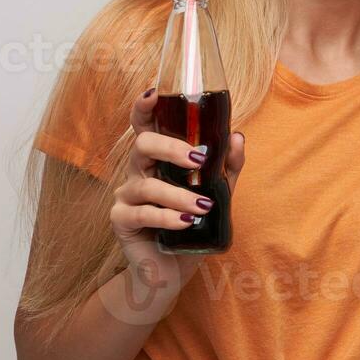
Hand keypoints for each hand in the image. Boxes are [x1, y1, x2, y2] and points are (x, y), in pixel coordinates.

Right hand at [109, 88, 246, 307]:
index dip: (144, 107)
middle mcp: (138, 171)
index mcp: (157, 159)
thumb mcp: (218, 193)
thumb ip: (227, 167)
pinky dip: (165, 216)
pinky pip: (141, 213)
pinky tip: (184, 222)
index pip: (144, 125)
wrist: (175, 267)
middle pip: (142, 145)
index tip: (154, 92)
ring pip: (146, 184)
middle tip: (198, 159)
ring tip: (202, 207)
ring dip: (177, 194)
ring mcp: (126, 195)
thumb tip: (237, 137)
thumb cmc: (193, 224)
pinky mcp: (121, 221)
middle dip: (170, 148)